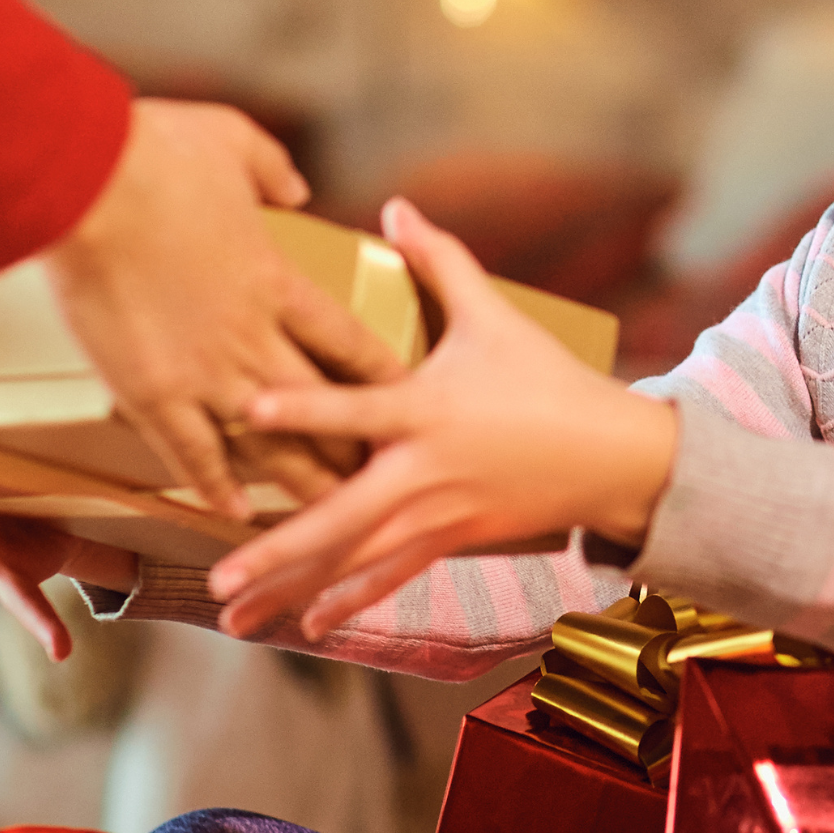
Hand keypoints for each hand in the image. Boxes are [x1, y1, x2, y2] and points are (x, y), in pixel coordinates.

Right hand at [42, 100, 408, 518]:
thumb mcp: (232, 142)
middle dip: (358, 448)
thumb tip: (296, 187)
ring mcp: (202, 371)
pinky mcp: (148, 392)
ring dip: (301, 482)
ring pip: (269, 445)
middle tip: (390, 479)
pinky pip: (191, 452)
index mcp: (278, 282)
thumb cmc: (153, 152)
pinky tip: (233, 513)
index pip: (352, 344)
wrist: (82, 182)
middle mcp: (252, 337)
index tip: (411, 403)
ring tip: (333, 517)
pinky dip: (213, 484)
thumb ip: (273, 169)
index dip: (384, 379)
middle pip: (326, 409)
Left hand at [205, 198, 677, 639]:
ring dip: (294, 588)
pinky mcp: (451, 539)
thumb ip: (441, 261)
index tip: (250, 407)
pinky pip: (390, 575)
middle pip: (342, 515)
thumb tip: (396, 205)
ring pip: (355, 558)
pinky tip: (305, 627)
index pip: (358, 405)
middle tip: (221, 572)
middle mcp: (425, 470)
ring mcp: (437, 514)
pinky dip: (348, 601)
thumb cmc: (551, 380)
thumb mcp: (497, 316)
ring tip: (236, 615)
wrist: (613, 457)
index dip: (306, 404)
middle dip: (279, 549)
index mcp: (429, 408)